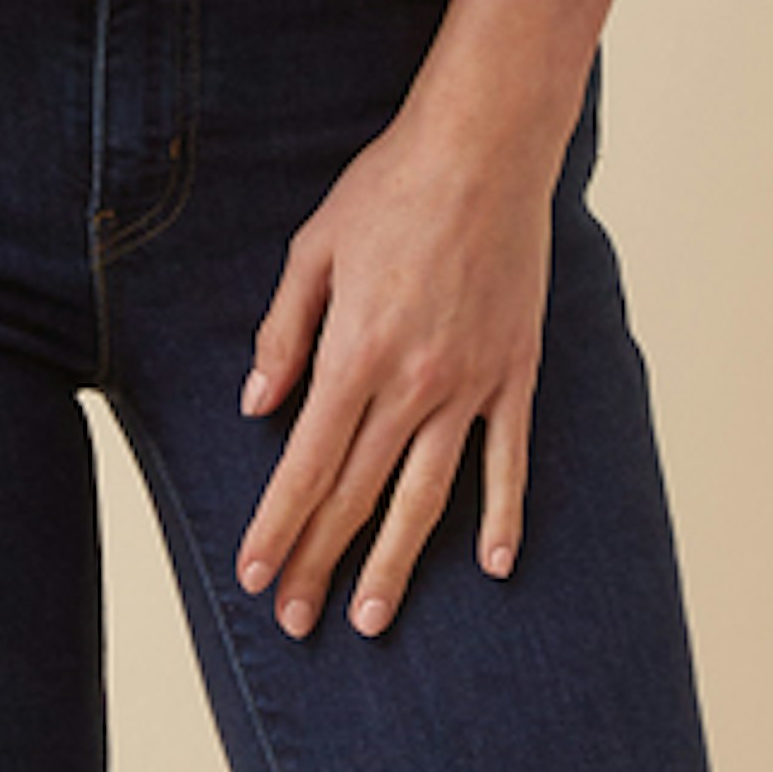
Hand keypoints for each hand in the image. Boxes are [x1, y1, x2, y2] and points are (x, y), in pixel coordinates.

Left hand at [233, 91, 553, 639]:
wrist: (485, 148)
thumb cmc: (389, 190)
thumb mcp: (312, 250)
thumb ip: (283, 334)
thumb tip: (258, 409)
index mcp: (355, 354)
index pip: (308, 464)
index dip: (278, 526)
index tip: (255, 576)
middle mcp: (415, 382)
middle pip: (359, 493)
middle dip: (320, 562)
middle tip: (296, 623)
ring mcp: (473, 383)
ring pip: (430, 495)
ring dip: (398, 562)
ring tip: (372, 618)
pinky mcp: (517, 373)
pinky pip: (510, 460)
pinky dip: (505, 515)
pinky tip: (495, 566)